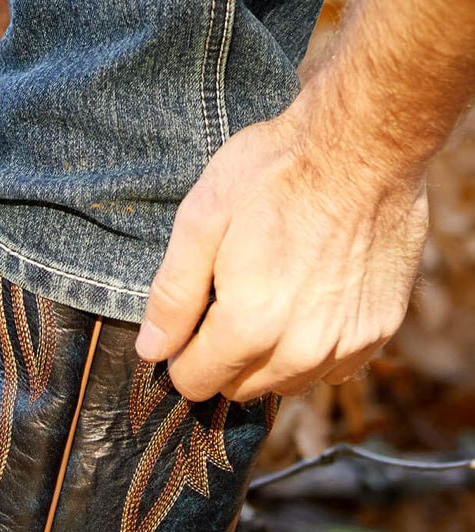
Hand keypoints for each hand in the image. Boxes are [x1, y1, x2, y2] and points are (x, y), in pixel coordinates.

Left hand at [134, 92, 429, 401]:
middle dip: (222, 356)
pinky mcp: (380, 330)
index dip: (181, 354)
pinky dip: (315, 348)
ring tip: (270, 295)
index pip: (196, 382)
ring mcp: (347, 343)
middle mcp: (302, 349)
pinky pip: (334, 368)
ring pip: (286, 383)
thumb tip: (151, 350)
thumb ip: (173, 295)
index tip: (190, 319)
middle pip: (240, 389)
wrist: (364, 142)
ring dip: (269, 357)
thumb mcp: (201, 221)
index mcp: (250, 325)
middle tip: (228, 299)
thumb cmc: (274, 172)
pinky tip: (309, 301)